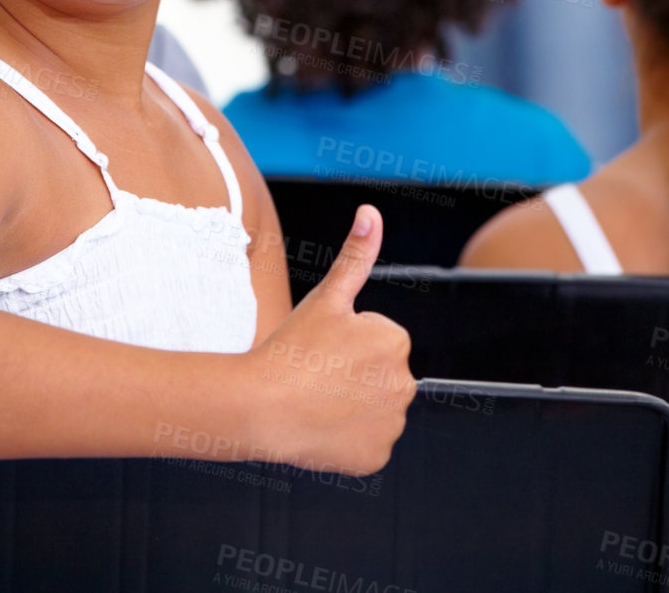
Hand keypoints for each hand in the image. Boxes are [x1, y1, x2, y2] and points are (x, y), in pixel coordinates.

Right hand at [244, 205, 414, 474]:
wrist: (263, 406)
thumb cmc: (292, 346)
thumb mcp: (327, 296)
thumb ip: (356, 255)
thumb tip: (371, 212)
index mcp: (396, 341)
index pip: (378, 339)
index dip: (346, 342)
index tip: (322, 348)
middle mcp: (405, 384)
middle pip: (380, 375)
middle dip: (355, 373)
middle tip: (318, 374)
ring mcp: (392, 425)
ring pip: (374, 409)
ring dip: (353, 406)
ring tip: (318, 400)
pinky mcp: (377, 457)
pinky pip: (367, 443)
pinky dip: (349, 438)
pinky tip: (323, 428)